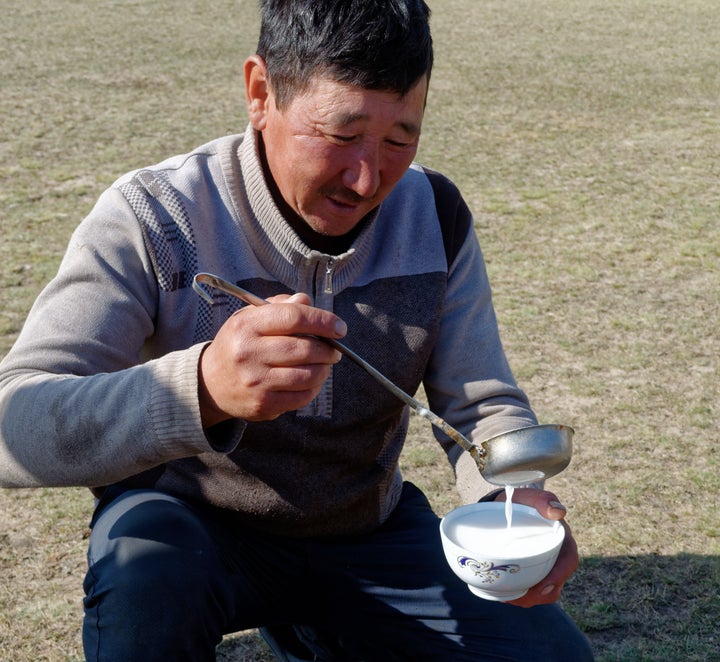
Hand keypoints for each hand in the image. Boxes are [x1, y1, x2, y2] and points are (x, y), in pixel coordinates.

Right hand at [198, 293, 346, 426]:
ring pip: (308, 375)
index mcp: (247, 325)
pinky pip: (302, 397)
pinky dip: (314, 387)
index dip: (323, 321)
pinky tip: (312, 380)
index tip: (340, 327)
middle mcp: (249, 353)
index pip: (293, 317)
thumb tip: (307, 301)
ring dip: (324, 369)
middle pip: (305, 348)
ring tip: (325, 364)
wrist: (209, 383)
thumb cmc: (238, 344)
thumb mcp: (249, 317)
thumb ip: (280, 306)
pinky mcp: (263, 404)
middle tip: (334, 349)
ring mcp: (256, 381)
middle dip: (328, 349)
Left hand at [492, 487, 578, 607]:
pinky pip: (531, 588)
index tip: (545, 586)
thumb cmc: (520, 501)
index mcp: (561, 537)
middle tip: (521, 598)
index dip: (560, 576)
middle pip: (557, 582)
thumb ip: (542, 499)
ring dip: (529, 598)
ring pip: (544, 590)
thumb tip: (558, 511)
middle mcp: (556, 554)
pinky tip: (504, 595)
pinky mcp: (531, 570)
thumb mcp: (528, 497)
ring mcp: (544, 563)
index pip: (569, 560)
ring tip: (508, 598)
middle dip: (542, 594)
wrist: (504, 505)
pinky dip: (519, 594)